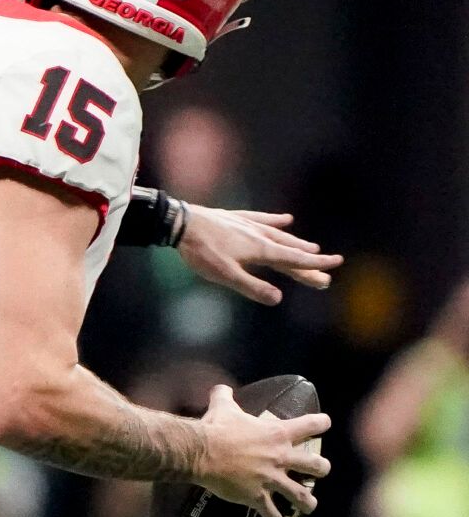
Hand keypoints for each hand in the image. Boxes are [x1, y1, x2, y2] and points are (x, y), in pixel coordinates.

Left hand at [177, 206, 342, 305]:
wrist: (181, 223)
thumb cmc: (202, 252)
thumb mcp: (225, 275)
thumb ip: (252, 287)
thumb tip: (278, 298)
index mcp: (261, 250)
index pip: (294, 260)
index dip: (315, 265)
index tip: (336, 264)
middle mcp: (260, 235)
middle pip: (290, 249)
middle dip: (309, 261)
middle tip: (327, 269)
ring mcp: (248, 225)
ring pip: (279, 234)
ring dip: (296, 242)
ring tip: (312, 246)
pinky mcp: (236, 218)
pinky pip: (261, 219)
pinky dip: (274, 220)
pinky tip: (286, 219)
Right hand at [193, 384, 331, 516]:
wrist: (202, 452)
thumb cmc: (215, 427)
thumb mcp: (223, 407)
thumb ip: (225, 396)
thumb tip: (220, 388)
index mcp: (277, 433)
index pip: (310, 425)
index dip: (320, 423)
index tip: (324, 423)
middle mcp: (281, 457)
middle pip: (317, 466)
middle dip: (320, 469)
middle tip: (318, 470)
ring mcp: (272, 479)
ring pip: (301, 496)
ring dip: (307, 503)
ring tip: (308, 506)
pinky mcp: (257, 496)